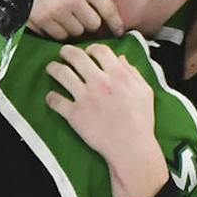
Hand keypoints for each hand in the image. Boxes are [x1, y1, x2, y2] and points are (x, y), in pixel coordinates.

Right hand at [30, 0, 123, 39]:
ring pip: (75, 32)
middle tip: (79, 15)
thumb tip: (107, 15)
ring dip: (72, 27)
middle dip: (88, 22)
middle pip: (93, 25)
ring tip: (63, 15)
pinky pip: (56, 35)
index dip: (116, 22)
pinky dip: (56, 30)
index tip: (119, 31)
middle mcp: (73, 0)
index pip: (108, 8)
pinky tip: (51, 19)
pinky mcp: (41, 21)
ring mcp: (56, 12)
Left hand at [45, 43, 168, 196]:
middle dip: (67, 52)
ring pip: (61, 73)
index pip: (99, 50)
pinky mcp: (74, 114)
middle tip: (64, 53)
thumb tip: (121, 59)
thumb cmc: (141, 121)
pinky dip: (51, 97)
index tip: (88, 52)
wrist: (130, 148)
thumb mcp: (145, 92)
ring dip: (54, 68)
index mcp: (118, 75)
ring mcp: (84, 97)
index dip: (92, 48)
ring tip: (51, 68)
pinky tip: (52, 97)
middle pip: (76, 57)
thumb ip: (133, 73)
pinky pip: (55, 100)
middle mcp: (99, 82)